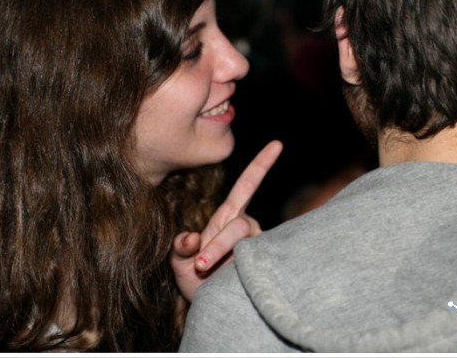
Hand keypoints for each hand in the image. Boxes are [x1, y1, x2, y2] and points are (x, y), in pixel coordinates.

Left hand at [171, 140, 282, 300]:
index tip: (277, 144)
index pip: (246, 186)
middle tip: (201, 265)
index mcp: (226, 219)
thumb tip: (191, 238)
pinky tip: (235, 278)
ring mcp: (257, 247)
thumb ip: (180, 249)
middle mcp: (246, 228)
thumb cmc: (196, 284)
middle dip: (218, 243)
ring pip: (245, 241)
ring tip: (207, 272)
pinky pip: (257, 261)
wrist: (211, 311)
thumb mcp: (179, 264)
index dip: (261, 165)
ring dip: (223, 254)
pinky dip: (241, 269)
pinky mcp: (265, 266)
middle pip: (239, 224)